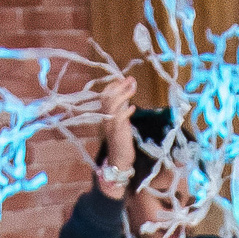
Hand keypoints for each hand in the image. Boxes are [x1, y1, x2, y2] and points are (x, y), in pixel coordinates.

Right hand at [98, 74, 137, 194]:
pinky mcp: (118, 132)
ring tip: (132, 88)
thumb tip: (127, 94)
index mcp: (105, 115)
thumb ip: (123, 108)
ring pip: (112, 106)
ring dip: (123, 95)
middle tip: (130, 78)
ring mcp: (110, 125)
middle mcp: (105, 119)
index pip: (105, 96)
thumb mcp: (121, 121)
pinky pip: (119, 119)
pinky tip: (133, 107)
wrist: (119, 160)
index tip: (122, 78)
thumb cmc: (121, 140)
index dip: (113, 86)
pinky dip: (126, 111)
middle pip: (108, 98)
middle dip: (119, 86)